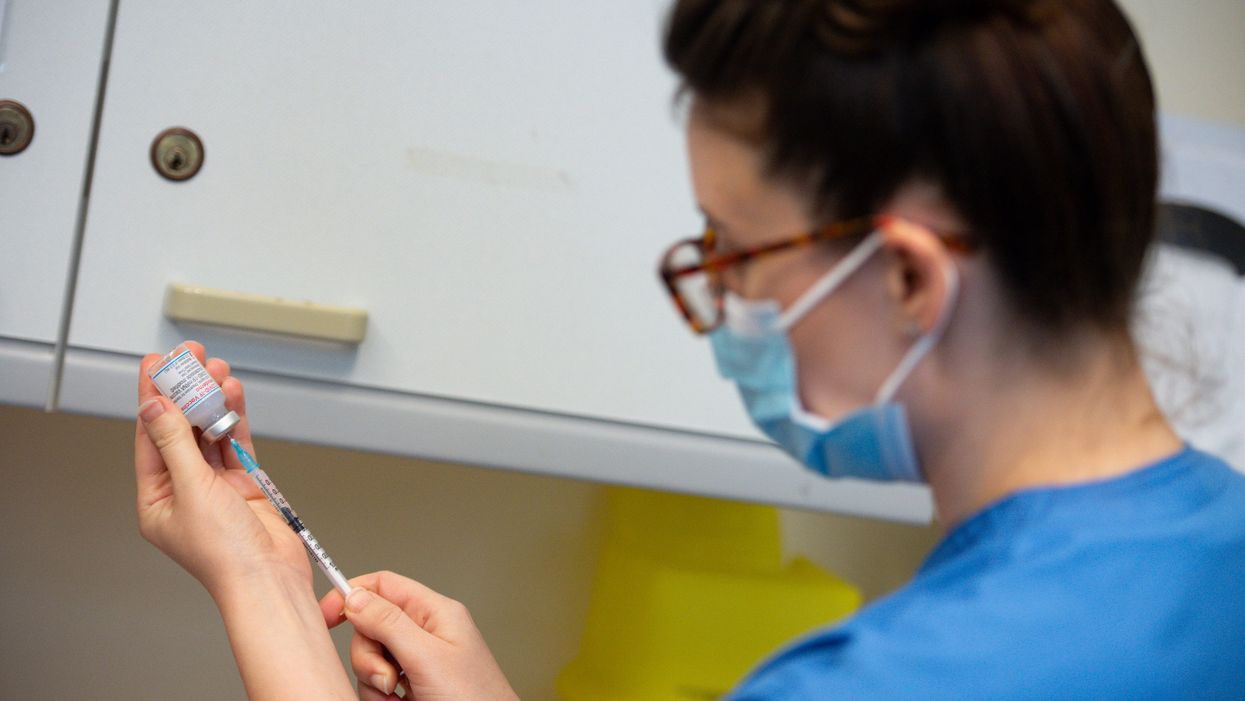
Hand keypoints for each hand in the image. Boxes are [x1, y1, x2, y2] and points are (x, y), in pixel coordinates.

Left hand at [135, 341, 309, 598]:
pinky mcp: (244, 484)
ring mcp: (215, 486)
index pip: (149, 436)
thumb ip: (175, 444)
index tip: (156, 365)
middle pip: (179, 428)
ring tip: (215, 369)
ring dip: (212, 400)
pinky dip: (235, 417)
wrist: (269, 577)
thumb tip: (155, 409)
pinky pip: (235, 442)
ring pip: (209, 431)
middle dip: (185, 391)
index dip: (153, 397)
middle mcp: (184, 490)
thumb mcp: (191, 490)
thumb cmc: (226, 554)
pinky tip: (233, 394)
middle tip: (189, 357)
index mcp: (156, 499)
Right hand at [319, 571, 518, 700]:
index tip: (326, 615)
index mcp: (435, 613)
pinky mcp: (409, 688)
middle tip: (389, 678)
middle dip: (369, 657)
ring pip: (370, 662)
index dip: (351, 594)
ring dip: (375, 684)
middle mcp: (425, 634)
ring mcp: (416, 662)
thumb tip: (354, 595)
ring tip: (400, 698)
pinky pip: (376, 686)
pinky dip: (381, 699)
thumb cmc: (475, 698)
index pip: (384, 585)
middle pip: (370, 628)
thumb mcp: (428, 657)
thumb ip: (389, 623)